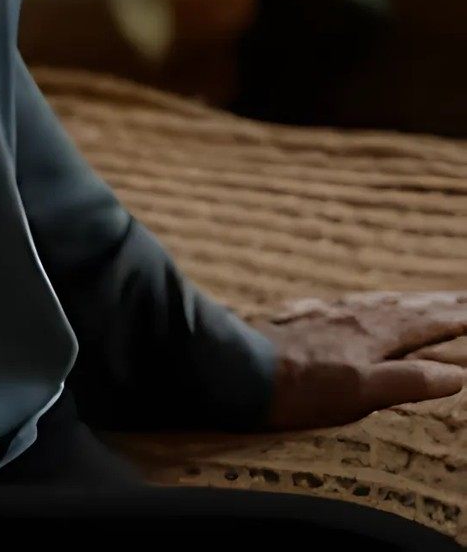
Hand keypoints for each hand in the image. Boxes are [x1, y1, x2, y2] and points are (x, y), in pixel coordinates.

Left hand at [258, 290, 466, 428]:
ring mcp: (329, 316)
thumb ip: (408, 381)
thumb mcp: (363, 393)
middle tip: (463, 295)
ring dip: (407, 301)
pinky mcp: (306, 320)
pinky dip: (371, 304)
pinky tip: (363, 306)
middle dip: (437, 303)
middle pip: (405, 307)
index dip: (452, 319)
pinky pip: (350, 305)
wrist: (244, 369)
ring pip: (378, 304)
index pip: (423, 325)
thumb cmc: (305, 389)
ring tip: (426, 298)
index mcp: (373, 335)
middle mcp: (354, 318)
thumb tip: (456, 375)